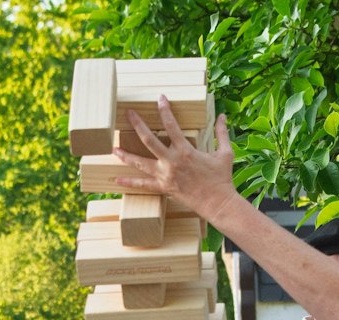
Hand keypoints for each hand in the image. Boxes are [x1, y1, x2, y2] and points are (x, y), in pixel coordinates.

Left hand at [113, 101, 240, 216]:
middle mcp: (172, 161)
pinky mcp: (164, 188)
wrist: (218, 203)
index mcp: (185, 150)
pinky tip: (117, 178)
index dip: (165, 110)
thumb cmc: (222, 178)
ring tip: (114, 148)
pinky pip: (144, 185)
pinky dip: (130, 182)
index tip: (160, 98)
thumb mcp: (225, 153)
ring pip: (141, 163)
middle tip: (128, 113)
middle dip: (137, 124)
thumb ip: (221, 133)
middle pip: (149, 140)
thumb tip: (223, 116)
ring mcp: (166, 175)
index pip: (171, 125)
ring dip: (126, 155)